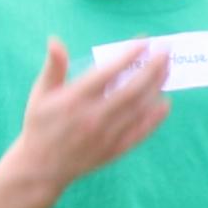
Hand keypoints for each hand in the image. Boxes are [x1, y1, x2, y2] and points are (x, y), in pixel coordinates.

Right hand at [6, 38, 170, 190]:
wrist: (41, 167)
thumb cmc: (40, 124)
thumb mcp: (40, 93)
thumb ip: (54, 67)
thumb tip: (55, 40)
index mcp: (74, 100)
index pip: (107, 73)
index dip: (128, 56)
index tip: (144, 41)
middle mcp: (93, 117)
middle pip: (131, 90)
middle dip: (152, 69)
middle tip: (165, 51)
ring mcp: (106, 136)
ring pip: (139, 108)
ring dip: (156, 87)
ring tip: (167, 68)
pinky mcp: (115, 150)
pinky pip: (141, 131)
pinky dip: (155, 117)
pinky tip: (165, 102)